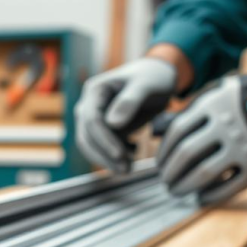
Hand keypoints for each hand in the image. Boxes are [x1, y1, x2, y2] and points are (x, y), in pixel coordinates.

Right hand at [74, 58, 176, 173]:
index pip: (92, 120)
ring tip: (128, 169)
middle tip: (126, 170)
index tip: (120, 155)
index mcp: (95, 91)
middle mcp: (89, 105)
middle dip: (105, 155)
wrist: (158, 77)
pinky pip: (103, 148)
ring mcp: (95, 118)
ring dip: (107, 160)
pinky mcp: (104, 129)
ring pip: (92, 146)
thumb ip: (130, 101)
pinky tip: (134, 153)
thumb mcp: (146, 85)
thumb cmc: (153, 76)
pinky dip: (115, 157)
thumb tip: (112, 123)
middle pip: (88, 136)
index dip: (103, 140)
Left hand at [157, 73, 246, 203]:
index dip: (164, 151)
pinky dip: (209, 196)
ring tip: (177, 191)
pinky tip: (201, 199)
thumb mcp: (226, 90)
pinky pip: (226, 188)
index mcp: (213, 106)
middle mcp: (224, 127)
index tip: (160, 163)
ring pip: (202, 174)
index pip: (176, 132)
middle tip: (165, 181)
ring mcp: (240, 148)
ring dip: (184, 186)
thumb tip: (169, 127)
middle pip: (185, 155)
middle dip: (170, 172)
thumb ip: (201, 106)